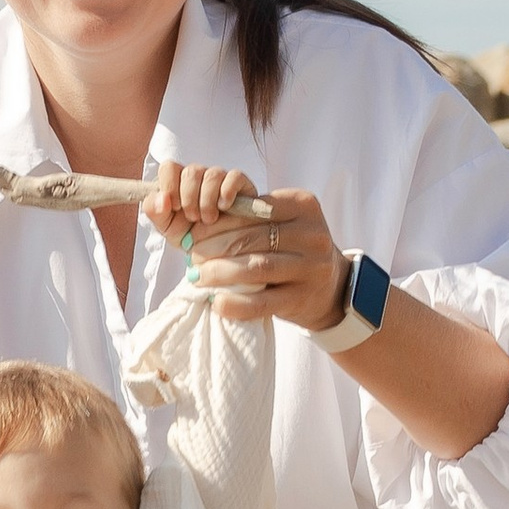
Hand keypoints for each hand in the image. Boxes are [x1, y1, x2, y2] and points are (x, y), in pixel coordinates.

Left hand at [148, 170, 350, 330]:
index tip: (193, 228)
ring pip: (257, 267)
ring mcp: (312, 268)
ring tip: (197, 277)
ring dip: (221, 273)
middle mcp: (312, 234)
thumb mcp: (277, 221)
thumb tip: (179, 211)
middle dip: (215, 246)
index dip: (219, 219)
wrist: (329, 286)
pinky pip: (263, 302)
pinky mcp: (303, 298)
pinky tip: (216, 303)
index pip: (253, 207)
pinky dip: (236, 304)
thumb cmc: (288, 247)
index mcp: (301, 204)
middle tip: (191, 255)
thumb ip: (243, 212)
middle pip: (253, 238)